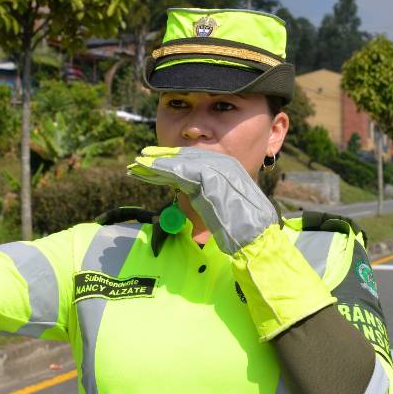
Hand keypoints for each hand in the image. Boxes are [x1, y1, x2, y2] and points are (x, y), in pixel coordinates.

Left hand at [128, 147, 277, 254]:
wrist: (255, 235)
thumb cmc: (239, 229)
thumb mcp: (217, 213)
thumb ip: (200, 207)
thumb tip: (186, 220)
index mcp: (227, 169)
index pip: (194, 161)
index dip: (171, 162)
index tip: (152, 165)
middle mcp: (224, 164)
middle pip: (185, 158)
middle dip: (161, 160)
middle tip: (140, 161)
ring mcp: (218, 169)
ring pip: (180, 162)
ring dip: (157, 164)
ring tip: (137, 164)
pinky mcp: (209, 177)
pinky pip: (181, 170)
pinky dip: (163, 169)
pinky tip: (147, 169)